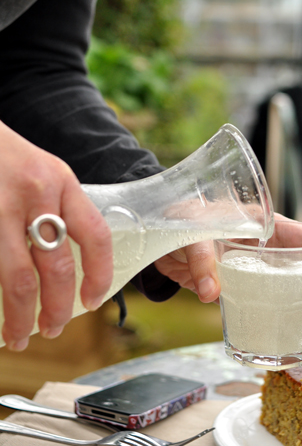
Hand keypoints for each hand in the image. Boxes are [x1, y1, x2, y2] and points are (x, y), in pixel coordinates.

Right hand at [0, 122, 112, 350]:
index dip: (99, 274)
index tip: (94, 302)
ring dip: (20, 315)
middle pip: (56, 265)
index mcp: (61, 181)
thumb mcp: (44, 171)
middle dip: (57, 308)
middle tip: (52, 329)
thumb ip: (60, 208)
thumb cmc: (7, 156)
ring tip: (19, 335)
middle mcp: (35, 193)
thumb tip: (71, 264)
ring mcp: (0, 206)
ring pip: (17, 277)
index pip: (96, 234)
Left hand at [154, 212, 301, 336]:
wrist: (157, 237)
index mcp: (260, 223)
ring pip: (289, 284)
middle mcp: (262, 246)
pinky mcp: (238, 286)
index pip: (300, 233)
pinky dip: (278, 315)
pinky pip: (264, 301)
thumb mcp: (192, 231)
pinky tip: (290, 329)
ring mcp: (252, 267)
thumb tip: (211, 292)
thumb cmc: (180, 218)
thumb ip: (201, 258)